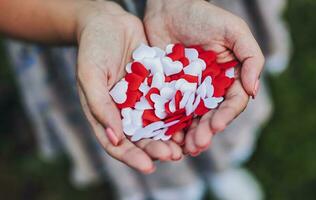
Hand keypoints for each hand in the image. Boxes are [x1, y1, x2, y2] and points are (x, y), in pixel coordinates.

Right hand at [76, 2, 181, 172]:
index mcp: (106, 114)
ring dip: (171, 137)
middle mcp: (126, 111)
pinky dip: (180, 114)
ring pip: (159, 124)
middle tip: (173, 155)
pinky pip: (170, 103)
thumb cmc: (94, 47)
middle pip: (142, 138)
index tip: (148, 166)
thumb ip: (100, 105)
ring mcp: (143, 100)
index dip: (132, 157)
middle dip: (157, 149)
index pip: (118, 144)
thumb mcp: (90, 75)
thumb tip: (115, 137)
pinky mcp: (158, 86)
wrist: (109, 21)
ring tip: (186, 146)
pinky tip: (192, 121)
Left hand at [144, 0, 264, 154]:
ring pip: (191, 119)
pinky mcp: (168, 90)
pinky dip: (170, 125)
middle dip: (206, 132)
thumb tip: (254, 89)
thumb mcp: (233, 30)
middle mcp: (211, 87)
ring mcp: (189, 90)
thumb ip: (250, 56)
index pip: (233, 102)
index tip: (215, 125)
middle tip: (197, 145)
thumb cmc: (202, 15)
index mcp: (229, 76)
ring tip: (183, 148)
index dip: (226, 116)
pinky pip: (170, 111)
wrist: (167, 6)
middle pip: (212, 115)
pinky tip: (166, 136)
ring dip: (189, 135)